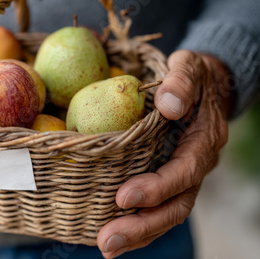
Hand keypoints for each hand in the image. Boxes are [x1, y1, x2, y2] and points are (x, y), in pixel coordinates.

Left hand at [97, 50, 230, 257]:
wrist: (204, 87)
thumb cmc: (192, 76)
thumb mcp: (189, 67)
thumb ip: (181, 82)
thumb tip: (168, 104)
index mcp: (202, 141)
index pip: (184, 172)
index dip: (156, 188)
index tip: (123, 197)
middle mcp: (195, 166)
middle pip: (176, 206)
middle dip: (142, 226)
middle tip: (107, 240)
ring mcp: (182, 177)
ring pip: (166, 214)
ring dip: (137, 234)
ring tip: (105, 247)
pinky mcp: (167, 180)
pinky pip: (156, 208)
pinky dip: (136, 226)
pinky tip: (111, 237)